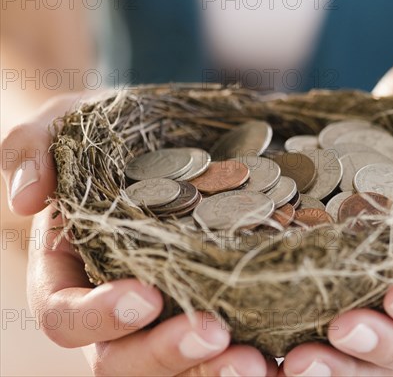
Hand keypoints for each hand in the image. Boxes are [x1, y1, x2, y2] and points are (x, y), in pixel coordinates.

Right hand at [1, 93, 276, 375]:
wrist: (150, 134)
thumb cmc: (102, 132)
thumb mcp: (62, 123)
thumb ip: (33, 149)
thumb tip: (28, 199)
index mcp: (69, 271)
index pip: (66, 313)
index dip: (98, 315)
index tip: (143, 295)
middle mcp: (112, 303)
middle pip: (123, 358)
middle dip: (165, 354)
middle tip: (215, 334)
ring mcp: (162, 308)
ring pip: (174, 364)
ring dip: (210, 371)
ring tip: (256, 359)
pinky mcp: (206, 297)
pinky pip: (221, 341)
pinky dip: (247, 351)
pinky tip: (280, 349)